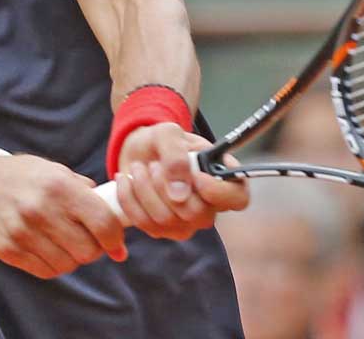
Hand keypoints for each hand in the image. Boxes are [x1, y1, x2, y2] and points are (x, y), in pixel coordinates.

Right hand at [0, 154, 126, 278]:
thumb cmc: (26, 177)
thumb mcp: (57, 171)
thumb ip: (85, 191)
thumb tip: (115, 212)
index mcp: (60, 187)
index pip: (102, 223)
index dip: (116, 238)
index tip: (118, 245)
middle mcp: (41, 211)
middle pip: (87, 251)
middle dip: (95, 250)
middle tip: (91, 242)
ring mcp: (23, 233)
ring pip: (68, 264)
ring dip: (74, 258)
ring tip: (68, 243)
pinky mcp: (9, 250)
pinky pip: (46, 271)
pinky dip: (55, 265)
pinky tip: (51, 249)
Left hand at [114, 123, 248, 239]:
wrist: (139, 151)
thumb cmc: (162, 140)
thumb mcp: (168, 133)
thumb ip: (176, 155)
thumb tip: (180, 194)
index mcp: (222, 178)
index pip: (238, 199)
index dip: (219, 192)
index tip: (197, 176)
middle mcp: (209, 206)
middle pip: (196, 214)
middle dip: (166, 186)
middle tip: (153, 164)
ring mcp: (186, 222)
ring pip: (166, 220)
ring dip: (144, 189)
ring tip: (138, 168)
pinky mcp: (162, 230)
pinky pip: (144, 223)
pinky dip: (129, 198)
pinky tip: (126, 180)